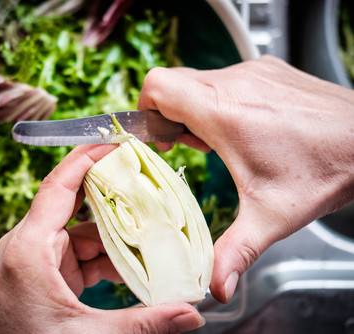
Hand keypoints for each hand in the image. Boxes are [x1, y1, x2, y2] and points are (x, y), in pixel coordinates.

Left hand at [0, 145, 204, 333]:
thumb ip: (143, 323)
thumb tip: (191, 313)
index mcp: (29, 249)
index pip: (58, 186)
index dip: (85, 159)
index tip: (112, 141)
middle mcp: (30, 246)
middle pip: (76, 206)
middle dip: (113, 197)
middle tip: (145, 184)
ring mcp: (38, 260)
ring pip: (83, 233)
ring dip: (116, 235)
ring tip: (151, 231)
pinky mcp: (48, 274)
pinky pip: (81, 254)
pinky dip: (107, 257)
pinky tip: (133, 264)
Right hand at [138, 55, 353, 303]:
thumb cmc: (325, 170)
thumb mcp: (272, 216)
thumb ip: (235, 250)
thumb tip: (216, 285)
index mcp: (224, 114)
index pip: (158, 87)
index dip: (146, 112)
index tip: (160, 139)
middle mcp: (234, 84)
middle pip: (172, 83)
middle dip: (169, 115)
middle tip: (189, 146)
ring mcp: (253, 72)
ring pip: (197, 80)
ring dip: (195, 109)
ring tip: (218, 141)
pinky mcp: (268, 70)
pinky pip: (224, 77)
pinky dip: (219, 99)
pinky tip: (242, 128)